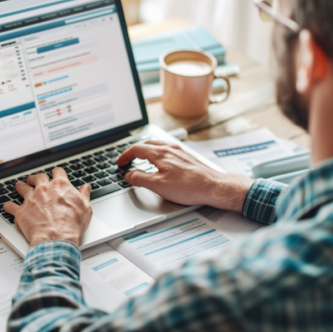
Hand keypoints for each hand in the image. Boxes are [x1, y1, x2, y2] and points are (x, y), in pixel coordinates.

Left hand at [4, 168, 92, 246]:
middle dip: (36, 178)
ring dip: (21, 186)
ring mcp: (31, 199)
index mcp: (60, 186)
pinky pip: (11, 206)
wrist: (56, 238)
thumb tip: (86, 188)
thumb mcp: (85, 208)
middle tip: (35, 180)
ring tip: (20, 187)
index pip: (58, 172)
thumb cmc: (72, 225)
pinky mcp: (21, 212)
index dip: (57, 173)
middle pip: (38, 177)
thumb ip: (84, 195)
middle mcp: (44, 189)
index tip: (56, 175)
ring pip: (22, 187)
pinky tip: (7, 206)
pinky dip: (8, 206)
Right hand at [117, 141, 252, 211]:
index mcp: (160, 153)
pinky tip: (160, 163)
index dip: (125, 156)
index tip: (120, 163)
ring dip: (146, 152)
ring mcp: (179, 151)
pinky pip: (167, 150)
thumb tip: (129, 175)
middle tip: (127, 161)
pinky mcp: (186, 157)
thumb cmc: (189, 187)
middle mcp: (170, 148)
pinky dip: (157, 154)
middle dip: (134, 152)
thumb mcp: (158, 186)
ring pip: (157, 146)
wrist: (213, 187)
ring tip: (141, 160)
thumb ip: (140, 179)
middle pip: (146, 145)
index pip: (136, 149)